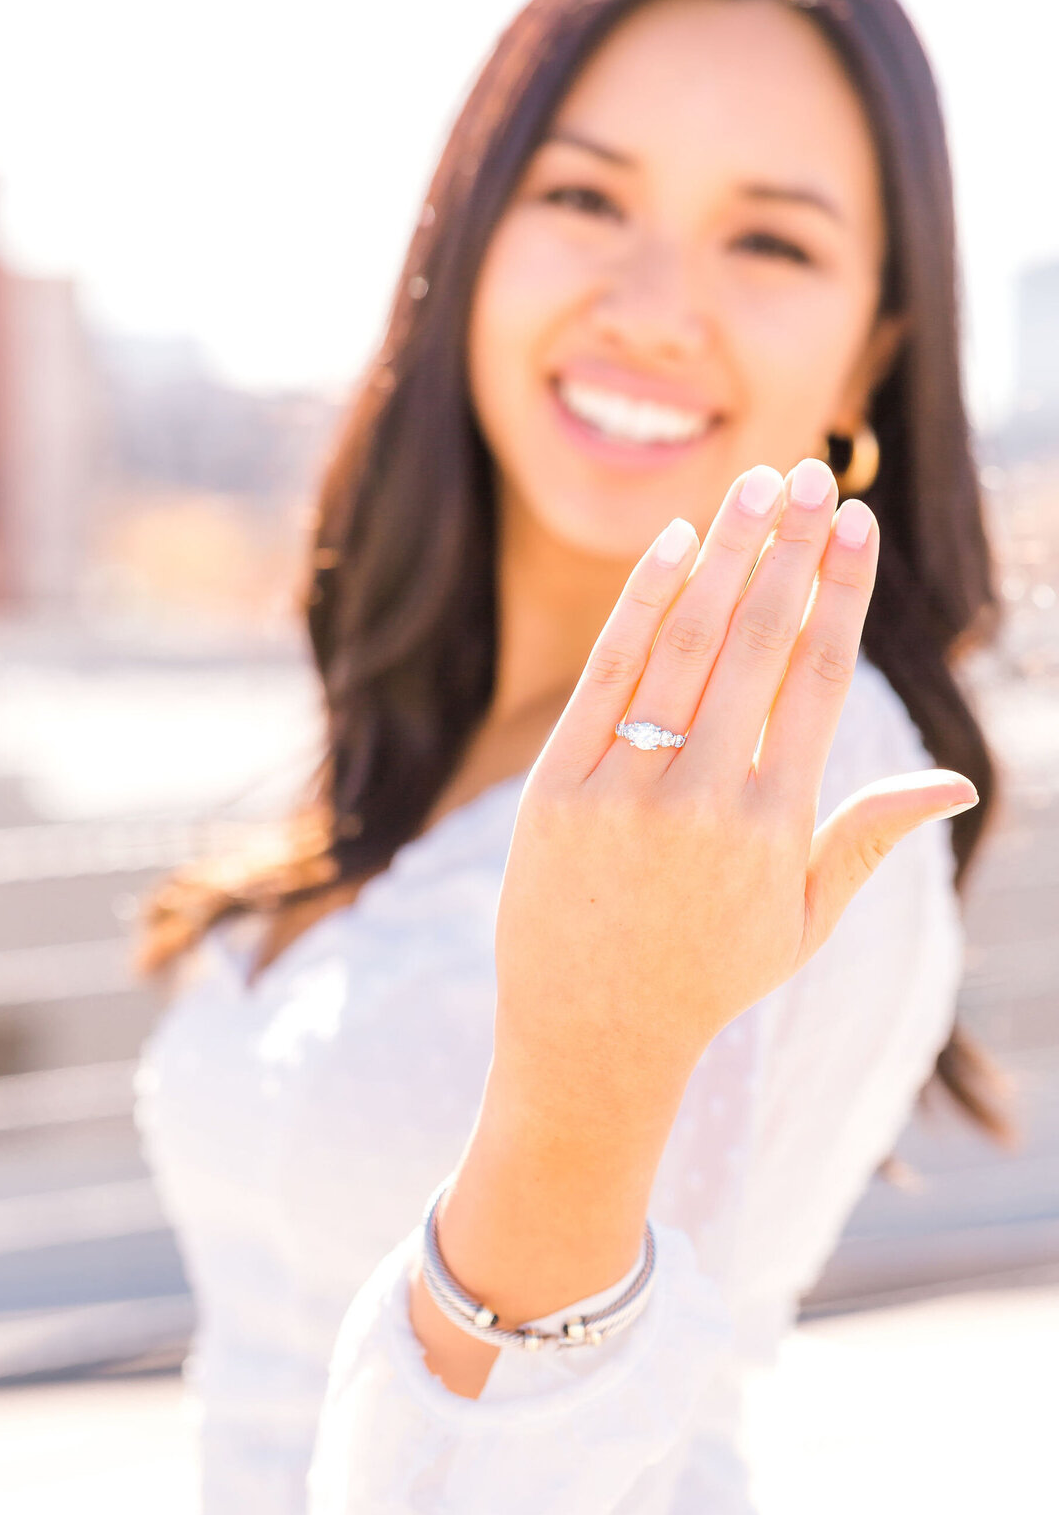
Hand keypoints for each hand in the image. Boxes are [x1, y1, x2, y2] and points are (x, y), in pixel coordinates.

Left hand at [414, 458, 976, 1391]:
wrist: (589, 1038)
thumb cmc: (708, 976)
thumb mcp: (804, 922)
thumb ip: (869, 838)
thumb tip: (956, 783)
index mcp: (777, 826)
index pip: (821, 681)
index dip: (843, 596)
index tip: (857, 528)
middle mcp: (704, 799)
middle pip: (758, 644)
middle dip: (791, 550)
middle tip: (811, 475)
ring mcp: (625, 790)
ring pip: (683, 645)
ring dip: (724, 555)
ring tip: (755, 487)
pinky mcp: (558, 788)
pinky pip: (607, 676)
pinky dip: (640, 605)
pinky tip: (674, 545)